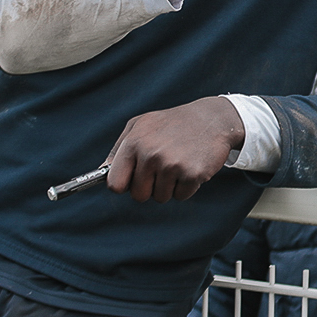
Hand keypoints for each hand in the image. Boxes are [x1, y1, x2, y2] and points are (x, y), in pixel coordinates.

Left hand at [106, 96, 244, 201]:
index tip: (132, 181)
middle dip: (149, 188)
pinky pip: (181, 196)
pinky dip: (187, 187)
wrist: (213, 119)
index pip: (115, 183)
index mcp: (134, 142)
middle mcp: (151, 154)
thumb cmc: (173, 123)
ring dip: (169, 187)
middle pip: (139, 195)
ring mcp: (172, 165)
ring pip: (161, 197)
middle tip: (162, 169)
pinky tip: (191, 167)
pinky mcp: (192, 174)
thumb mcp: (141, 125)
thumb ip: (119, 149)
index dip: (124, 185)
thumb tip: (103, 172)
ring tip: (179, 164)